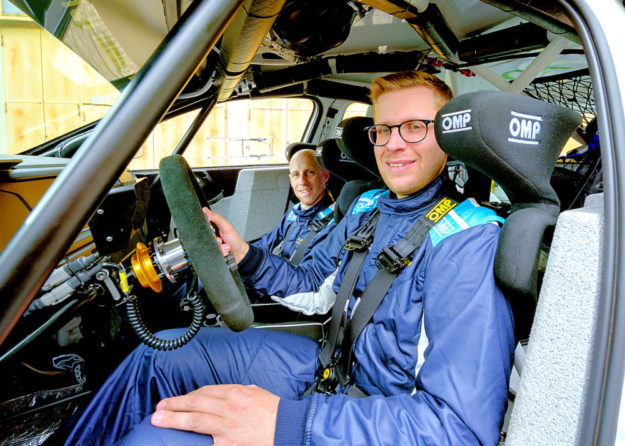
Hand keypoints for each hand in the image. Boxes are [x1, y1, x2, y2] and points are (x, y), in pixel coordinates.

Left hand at [151, 384, 279, 444]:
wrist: (290, 428)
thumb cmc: (276, 412)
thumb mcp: (256, 393)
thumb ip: (239, 393)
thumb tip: (224, 395)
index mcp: (235, 393)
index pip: (204, 392)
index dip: (187, 396)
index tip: (177, 400)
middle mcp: (228, 408)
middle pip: (194, 403)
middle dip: (173, 405)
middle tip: (158, 408)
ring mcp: (226, 427)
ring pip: (194, 420)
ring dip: (173, 419)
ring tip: (158, 419)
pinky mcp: (228, 445)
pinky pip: (206, 444)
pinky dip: (193, 442)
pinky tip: (180, 442)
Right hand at [203, 208, 248, 261]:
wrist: (239, 253)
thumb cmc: (235, 240)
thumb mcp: (226, 227)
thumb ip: (217, 218)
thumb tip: (206, 210)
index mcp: (215, 227)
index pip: (205, 224)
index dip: (208, 228)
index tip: (213, 231)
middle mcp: (213, 235)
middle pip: (206, 237)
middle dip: (215, 240)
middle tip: (221, 240)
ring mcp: (213, 243)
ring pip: (209, 245)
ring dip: (219, 247)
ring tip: (225, 245)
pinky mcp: (214, 251)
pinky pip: (211, 252)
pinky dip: (219, 252)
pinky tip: (224, 250)